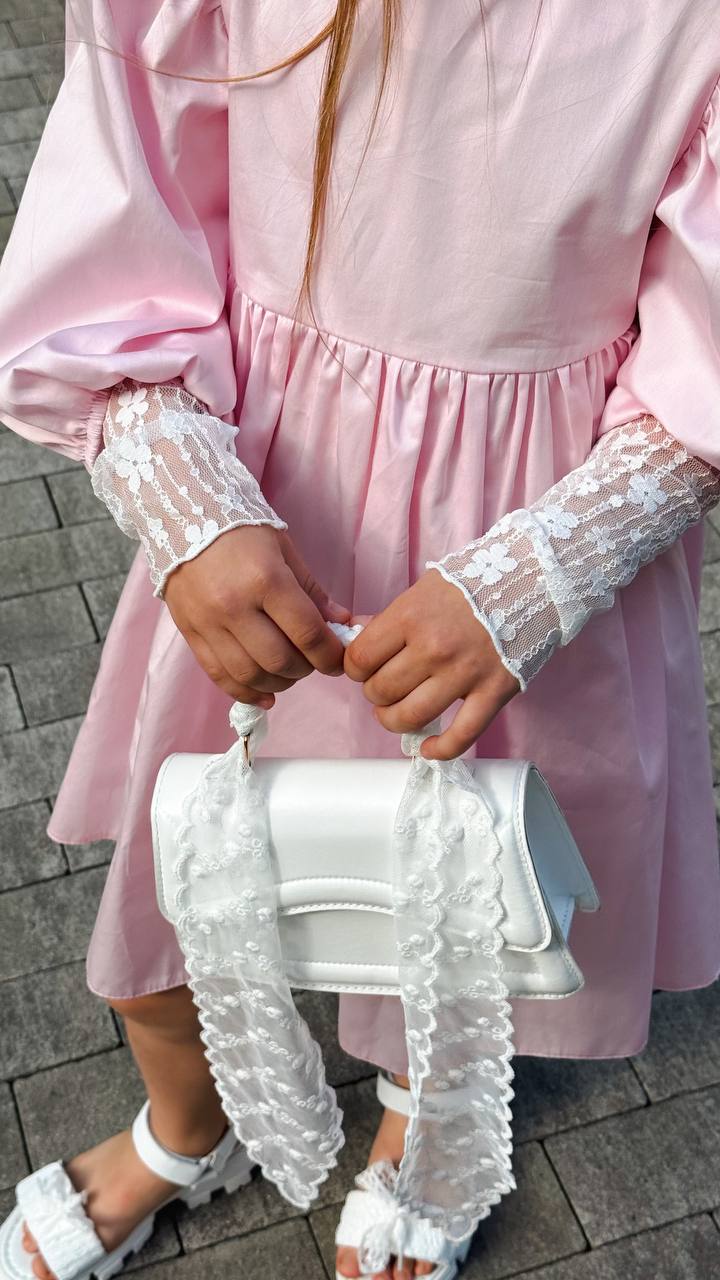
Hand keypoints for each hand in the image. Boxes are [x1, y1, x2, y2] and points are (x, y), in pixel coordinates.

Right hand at [163, 524, 351, 705]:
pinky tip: (265, 695)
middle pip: (279, 661)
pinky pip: (219, 676)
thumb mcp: (284, 551)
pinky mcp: (190, 633)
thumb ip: (312, 592)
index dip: (330, 655)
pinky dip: (245, 693)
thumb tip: (341, 624)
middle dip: (306, 669)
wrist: (183, 516)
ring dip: (278, 684)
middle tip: (313, 661)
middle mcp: (234, 606)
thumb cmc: (241, 531)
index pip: (307, 633)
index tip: (339, 660)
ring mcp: (208, 623)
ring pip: (250, 674)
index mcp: (265, 580)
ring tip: (289, 673)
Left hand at [343, 568, 520, 758]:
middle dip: (375, 695)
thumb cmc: (473, 584)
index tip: (364, 669)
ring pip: (410, 717)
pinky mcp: (494, 692)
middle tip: (384, 688)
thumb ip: (391, 620)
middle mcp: (433, 647)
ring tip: (397, 714)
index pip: (360, 659)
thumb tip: (357, 642)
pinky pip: (461, 735)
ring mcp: (464, 673)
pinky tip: (428, 748)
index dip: (355, 669)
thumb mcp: (423, 590)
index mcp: (411, 617)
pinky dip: (440, 749)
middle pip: (381, 691)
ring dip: (394, 721)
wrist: (531, 580)